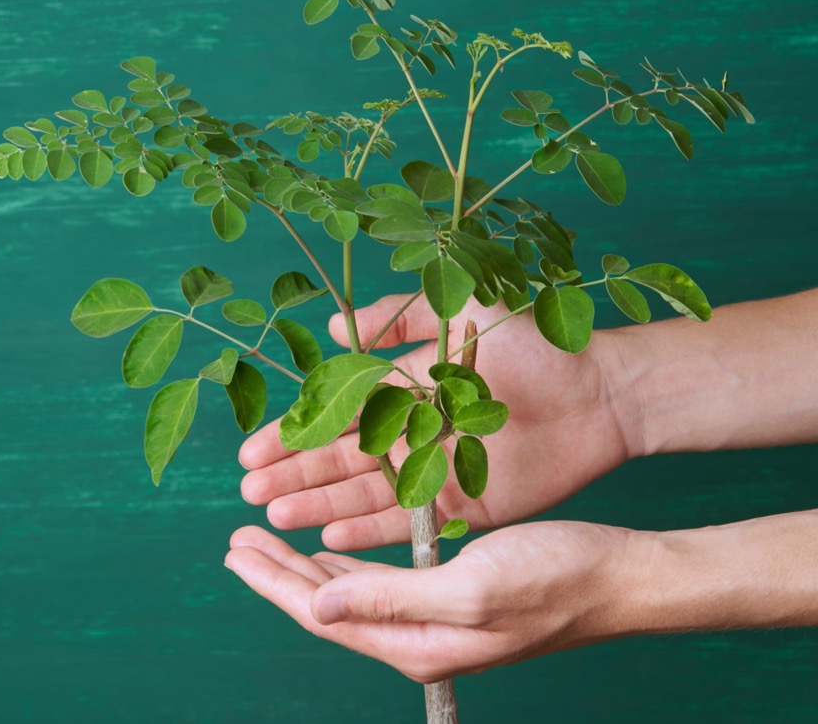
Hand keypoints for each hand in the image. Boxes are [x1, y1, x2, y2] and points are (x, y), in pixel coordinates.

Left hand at [224, 521, 640, 682]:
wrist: (617, 578)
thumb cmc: (553, 580)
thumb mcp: (468, 588)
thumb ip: (391, 601)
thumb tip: (320, 611)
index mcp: (414, 643)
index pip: (322, 615)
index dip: (274, 582)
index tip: (234, 551)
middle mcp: (416, 638)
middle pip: (326, 607)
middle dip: (277, 573)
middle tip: (235, 541)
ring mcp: (433, 620)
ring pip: (348, 595)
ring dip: (304, 568)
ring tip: (266, 543)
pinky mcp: (449, 598)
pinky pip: (379, 586)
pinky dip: (344, 565)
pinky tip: (329, 553)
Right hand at [240, 293, 639, 549]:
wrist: (599, 388)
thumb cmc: (529, 343)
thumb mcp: (451, 312)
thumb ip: (393, 320)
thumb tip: (334, 330)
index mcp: (400, 391)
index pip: (331, 417)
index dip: (291, 434)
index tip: (251, 451)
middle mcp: (409, 434)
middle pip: (337, 461)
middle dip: (292, 475)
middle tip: (249, 491)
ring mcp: (433, 472)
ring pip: (362, 494)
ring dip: (318, 505)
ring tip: (276, 515)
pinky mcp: (463, 505)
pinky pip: (408, 522)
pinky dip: (369, 531)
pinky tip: (329, 536)